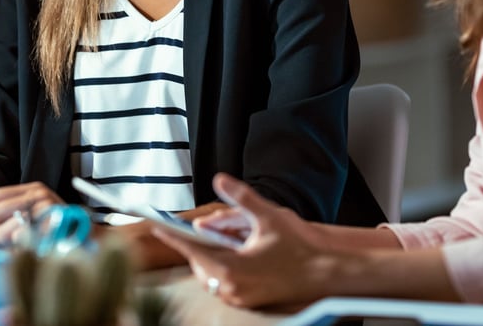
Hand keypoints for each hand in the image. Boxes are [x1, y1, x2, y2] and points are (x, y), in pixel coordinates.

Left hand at [0, 181, 63, 245]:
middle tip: (18, 239)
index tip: (11, 228)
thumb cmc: (50, 238)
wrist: (85, 248)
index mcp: (30, 190)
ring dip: (10, 242)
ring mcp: (46, 206)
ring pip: (1, 227)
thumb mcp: (17, 228)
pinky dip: (20, 246)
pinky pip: (18, 237)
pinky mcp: (50, 223)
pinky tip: (32, 246)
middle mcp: (37, 193)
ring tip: (27, 243)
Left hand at [150, 174, 333, 308]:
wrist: (325, 274)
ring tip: (226, 240)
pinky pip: (224, 283)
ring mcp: (239, 298)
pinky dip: (222, 267)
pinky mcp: (248, 302)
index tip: (157, 227)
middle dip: (199, 245)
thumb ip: (241, 197)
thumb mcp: (268, 216)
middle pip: (200, 264)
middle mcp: (232, 288)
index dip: (173, 237)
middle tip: (202, 230)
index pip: (192, 251)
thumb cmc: (298, 247)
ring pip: (211, 274)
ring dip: (211, 256)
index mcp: (231, 269)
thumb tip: (220, 179)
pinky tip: (235, 254)